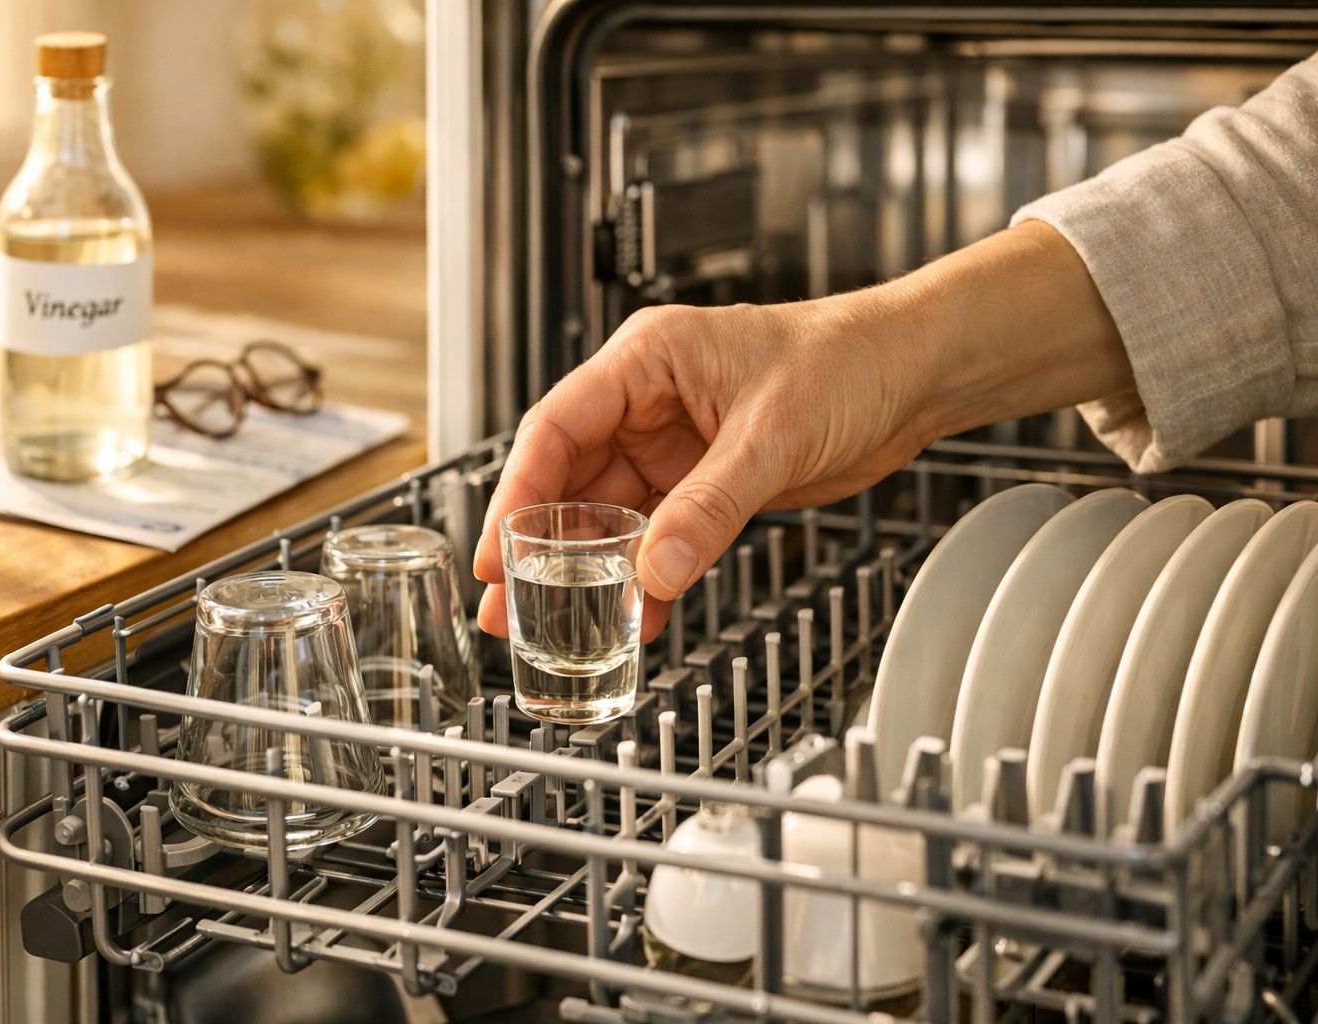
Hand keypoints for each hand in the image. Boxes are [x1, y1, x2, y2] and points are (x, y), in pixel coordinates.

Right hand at [472, 295, 938, 639]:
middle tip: (505, 604)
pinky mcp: (704, 481)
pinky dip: (648, 576)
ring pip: (609, 514)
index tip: (496, 551)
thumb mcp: (772, 433)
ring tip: (553, 624)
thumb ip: (710, 506)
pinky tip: (639, 615)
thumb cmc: (849, 358)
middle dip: (536, 544)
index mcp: (646, 360)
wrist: (914, 372)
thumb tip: (656, 571)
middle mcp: (648, 401)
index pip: (556, 428)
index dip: (518, 493)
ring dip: (586, 569)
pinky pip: (659, 535)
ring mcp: (674, 444)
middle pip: (569, 477)